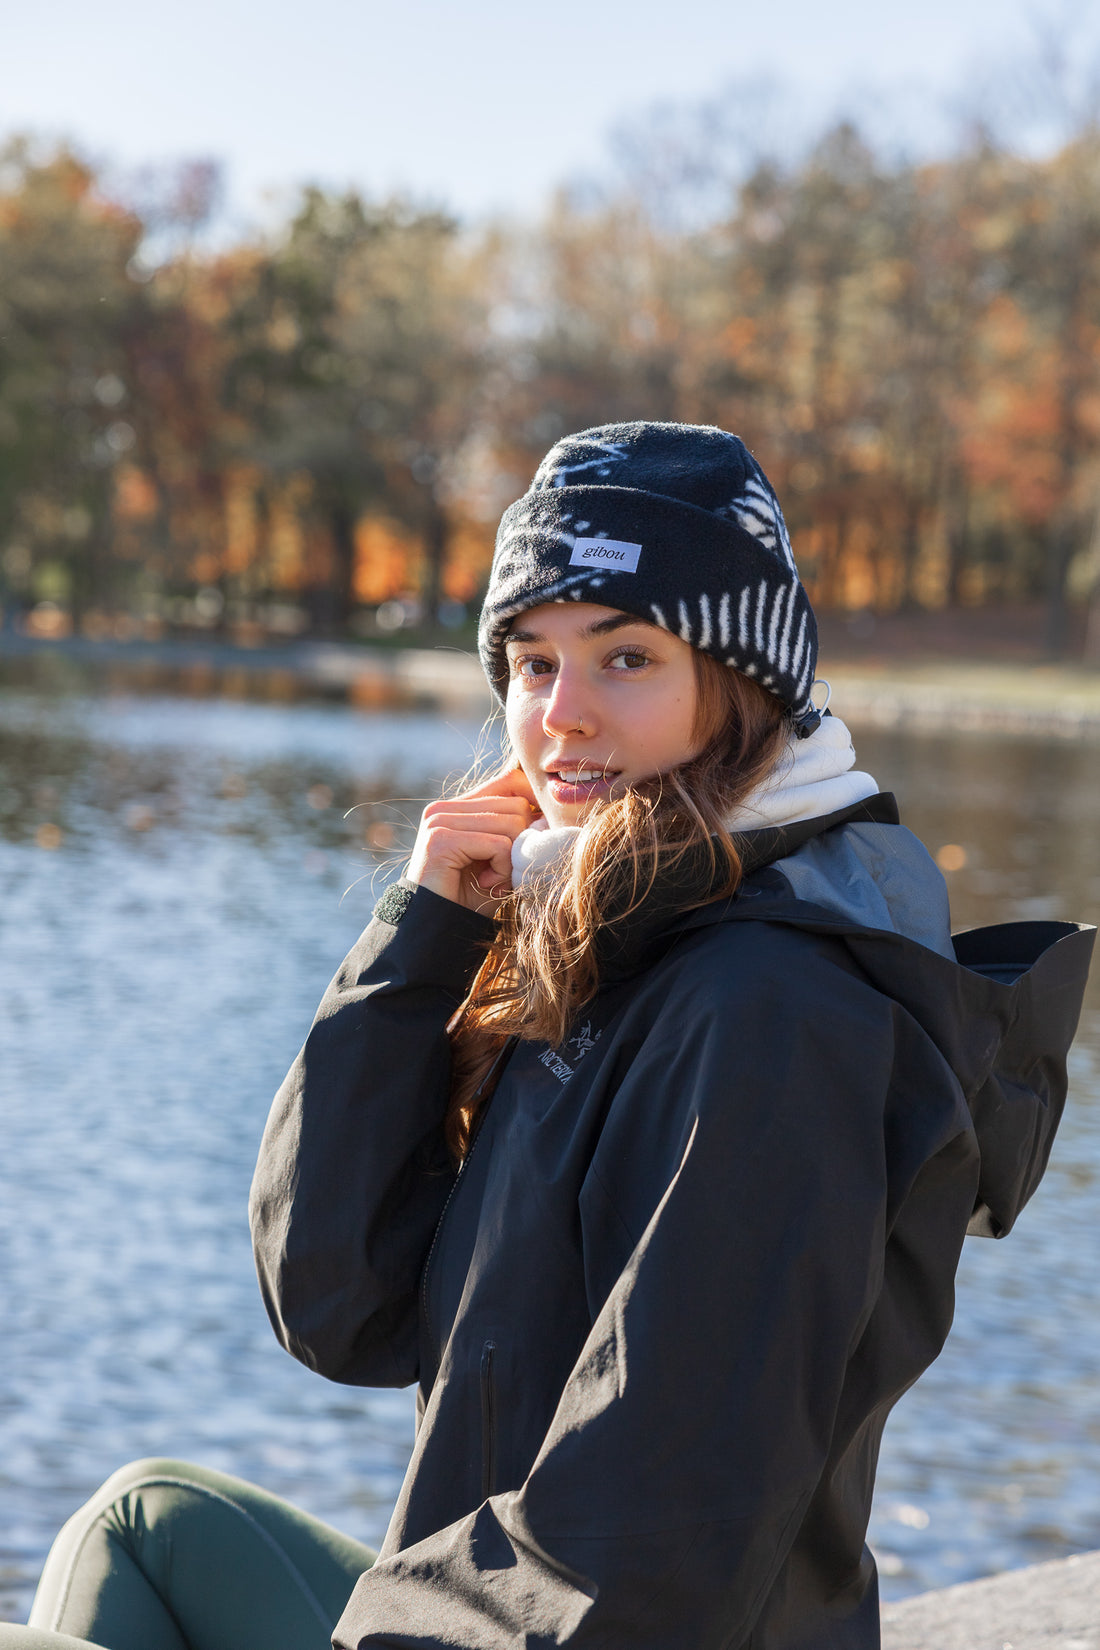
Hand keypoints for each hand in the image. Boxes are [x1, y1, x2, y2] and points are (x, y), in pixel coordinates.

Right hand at [406, 768, 539, 913]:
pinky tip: (485, 883)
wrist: (437, 930)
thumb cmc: (471, 897)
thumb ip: (518, 832)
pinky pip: (497, 844)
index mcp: (458, 806)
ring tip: (492, 879)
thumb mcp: (500, 858)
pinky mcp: (441, 839)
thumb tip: (549, 814)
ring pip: (510, 824)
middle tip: (503, 871)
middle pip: (515, 805)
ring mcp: (440, 820)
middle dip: (521, 843)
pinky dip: (502, 869)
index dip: (534, 803)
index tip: (537, 837)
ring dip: (510, 861)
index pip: (510, 781)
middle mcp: (445, 807)